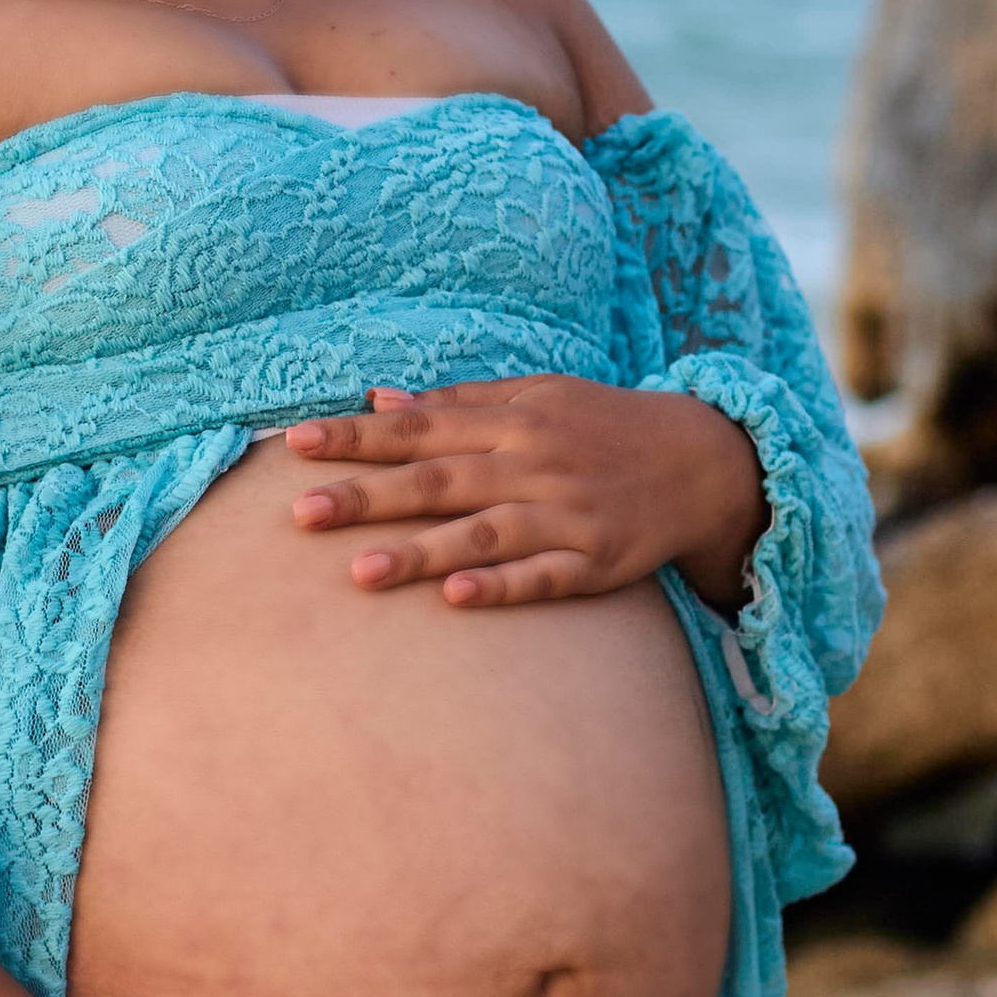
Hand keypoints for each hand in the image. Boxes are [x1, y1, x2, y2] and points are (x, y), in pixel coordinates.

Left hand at [283, 375, 766, 615]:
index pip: (417, 428)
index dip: (356, 437)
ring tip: (358, 572)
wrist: (702, 459)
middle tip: (299, 515)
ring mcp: (565, 515)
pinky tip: (457, 599)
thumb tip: (381, 399)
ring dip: (421, 552)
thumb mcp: (535, 397)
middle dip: (367, 498)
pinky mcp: (597, 562)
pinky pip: (543, 578)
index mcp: (510, 420)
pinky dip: (502, 587)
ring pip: (482, 535)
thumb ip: (457, 402)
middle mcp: (532, 464)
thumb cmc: (600, 426)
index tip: (294, 446)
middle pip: (437, 482)